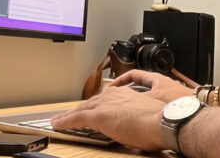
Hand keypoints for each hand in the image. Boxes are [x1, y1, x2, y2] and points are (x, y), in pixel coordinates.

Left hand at [51, 86, 165, 150]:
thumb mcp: (144, 115)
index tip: (88, 110)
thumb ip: (134, 116)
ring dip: (67, 116)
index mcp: (125, 94)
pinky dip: (65, 122)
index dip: (93, 106)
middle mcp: (113, 95)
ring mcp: (105, 104)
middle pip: (90, 103)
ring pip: (80, 110)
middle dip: (77, 110)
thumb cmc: (159, 122)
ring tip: (58, 120)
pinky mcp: (98, 116)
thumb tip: (132, 126)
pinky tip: (57, 124)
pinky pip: (76, 118)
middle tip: (66, 115)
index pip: (103, 100)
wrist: (162, 122)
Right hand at [110, 69, 194, 102]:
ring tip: (127, 107)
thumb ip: (136, 99)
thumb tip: (122, 99)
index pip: (132, 74)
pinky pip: (152, 101)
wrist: (194, 110)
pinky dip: (145, 106)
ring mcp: (165, 92)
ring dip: (135, 99)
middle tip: (117, 98)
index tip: (112, 87)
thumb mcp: (150, 98)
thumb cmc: (177, 101)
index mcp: (154, 77)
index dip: (120, 80)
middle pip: (138, 84)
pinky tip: (142, 115)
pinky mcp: (170, 101)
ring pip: (145, 93)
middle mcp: (159, 83)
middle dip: (126, 91)